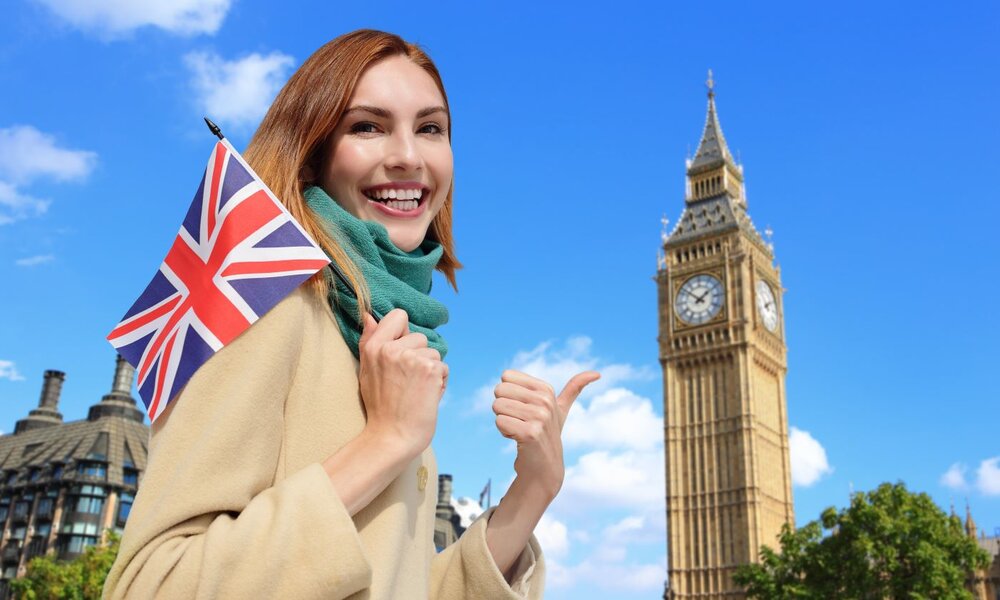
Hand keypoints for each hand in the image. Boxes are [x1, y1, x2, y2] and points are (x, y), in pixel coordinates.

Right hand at [357, 309, 447, 458]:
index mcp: (374, 347)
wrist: (392, 437)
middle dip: (419, 357)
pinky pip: (444, 368)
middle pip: (420, 337)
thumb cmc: (380, 407)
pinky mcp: (430, 370)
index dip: (405, 332)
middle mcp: (391, 349)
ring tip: (416, 391)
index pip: (398, 316)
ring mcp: (412, 358)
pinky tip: (426, 397)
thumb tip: (369, 316)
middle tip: (407, 383)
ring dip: (431, 372)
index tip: (402, 353)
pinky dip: (440, 383)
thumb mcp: (367, 371)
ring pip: (434, 354)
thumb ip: (370, 341)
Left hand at [492, 369, 599, 497]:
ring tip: (521, 431)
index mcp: (546, 389)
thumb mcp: (561, 409)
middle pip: (499, 390)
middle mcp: (545, 401)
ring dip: (504, 421)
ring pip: (497, 406)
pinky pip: (499, 422)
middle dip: (504, 408)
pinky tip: (518, 440)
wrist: (545, 467)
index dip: (509, 394)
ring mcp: (539, 417)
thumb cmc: (547, 434)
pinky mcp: (530, 433)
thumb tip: (597, 373)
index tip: (524, 410)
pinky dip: (504, 432)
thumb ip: (574, 389)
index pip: (506, 377)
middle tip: (521, 422)